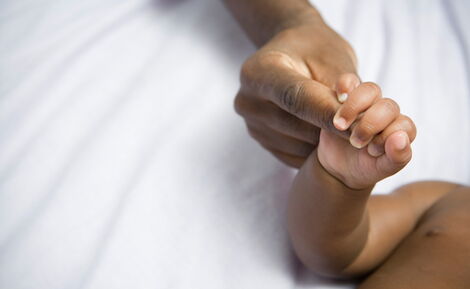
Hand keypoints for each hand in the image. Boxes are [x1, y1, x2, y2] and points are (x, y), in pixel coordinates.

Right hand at [234, 16, 358, 167]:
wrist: (290, 55)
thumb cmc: (314, 50)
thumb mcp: (332, 57)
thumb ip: (344, 86)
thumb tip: (355, 116)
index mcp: (259, 70)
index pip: (295, 97)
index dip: (326, 114)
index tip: (357, 126)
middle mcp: (248, 99)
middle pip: (295, 125)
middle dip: (330, 130)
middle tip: (360, 128)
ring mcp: (251, 123)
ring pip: (297, 144)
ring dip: (324, 141)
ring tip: (341, 124)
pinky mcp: (260, 140)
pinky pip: (294, 155)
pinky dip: (314, 149)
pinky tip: (324, 132)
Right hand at [317, 83, 416, 189]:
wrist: (338, 167)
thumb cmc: (364, 167)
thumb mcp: (381, 169)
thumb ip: (397, 157)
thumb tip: (400, 139)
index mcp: (399, 129)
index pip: (404, 125)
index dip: (388, 136)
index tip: (372, 151)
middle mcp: (385, 113)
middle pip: (388, 106)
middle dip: (371, 125)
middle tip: (355, 143)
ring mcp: (365, 104)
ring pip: (370, 90)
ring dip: (355, 107)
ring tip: (340, 126)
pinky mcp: (344, 98)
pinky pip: (348, 81)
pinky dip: (344, 85)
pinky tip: (339, 96)